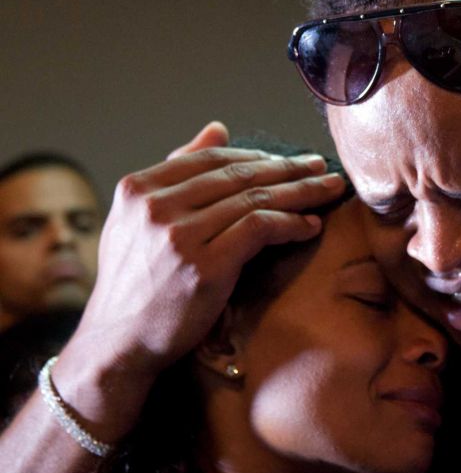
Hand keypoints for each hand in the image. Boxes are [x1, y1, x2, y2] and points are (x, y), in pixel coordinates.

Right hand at [53, 122, 345, 436]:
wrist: (118, 344)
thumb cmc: (137, 284)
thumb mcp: (140, 221)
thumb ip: (178, 173)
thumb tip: (218, 128)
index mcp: (138, 188)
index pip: (211, 158)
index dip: (257, 157)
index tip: (289, 161)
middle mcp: (155, 206)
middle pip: (238, 175)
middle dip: (288, 169)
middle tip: (322, 168)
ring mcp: (178, 235)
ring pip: (255, 199)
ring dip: (300, 192)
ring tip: (329, 190)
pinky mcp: (204, 266)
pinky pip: (261, 228)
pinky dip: (291, 223)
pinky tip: (311, 226)